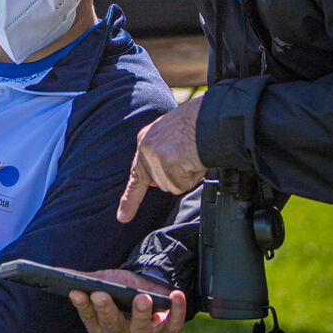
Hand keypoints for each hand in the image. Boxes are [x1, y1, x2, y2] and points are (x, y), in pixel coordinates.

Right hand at [68, 269, 185, 332]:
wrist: (147, 291)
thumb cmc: (121, 289)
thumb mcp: (102, 282)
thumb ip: (82, 280)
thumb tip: (56, 271)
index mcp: (100, 326)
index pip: (89, 318)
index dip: (82, 306)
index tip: (76, 291)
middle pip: (113, 327)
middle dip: (107, 311)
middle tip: (101, 294)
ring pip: (141, 330)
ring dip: (141, 314)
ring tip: (141, 297)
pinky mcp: (165, 331)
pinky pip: (172, 326)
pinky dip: (177, 312)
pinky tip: (175, 294)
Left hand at [117, 97, 205, 222]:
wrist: (210, 115)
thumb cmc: (197, 125)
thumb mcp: (172, 136)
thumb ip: (159, 158)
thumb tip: (153, 183)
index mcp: (145, 139)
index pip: (136, 173)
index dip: (129, 199)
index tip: (122, 218)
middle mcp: (146, 148)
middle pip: (160, 183)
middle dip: (178, 176)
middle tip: (189, 156)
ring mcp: (155, 156)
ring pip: (172, 186)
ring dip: (187, 176)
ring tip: (193, 155)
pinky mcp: (167, 162)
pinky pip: (182, 184)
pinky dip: (193, 176)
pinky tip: (195, 158)